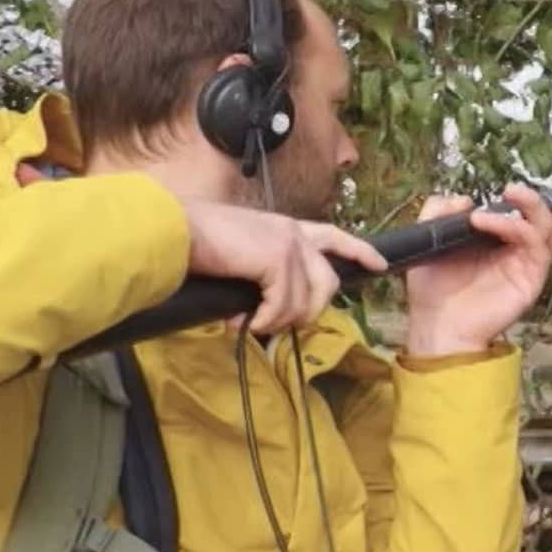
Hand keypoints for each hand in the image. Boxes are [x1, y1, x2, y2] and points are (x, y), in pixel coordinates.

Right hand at [180, 202, 384, 338]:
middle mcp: (293, 233)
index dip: (359, 251)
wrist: (172, 231)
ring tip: (254, 324)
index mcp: (284, 227)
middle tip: (276, 323)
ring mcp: (288, 246)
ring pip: (306, 301)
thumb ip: (259, 274)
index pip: (334, 236)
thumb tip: (258, 308)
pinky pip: (285, 306)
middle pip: (328, 282)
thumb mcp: (237, 256)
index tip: (379, 266)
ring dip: (280, 321)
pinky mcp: (277, 261)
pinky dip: (266, 321)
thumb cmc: (194, 243)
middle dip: (309, 311)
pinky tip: (247, 323)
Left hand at [404, 184, 551, 357]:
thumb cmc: (432, 290)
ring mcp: (525, 265)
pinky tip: (489, 221)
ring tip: (510, 194)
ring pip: (548, 228)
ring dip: (531, 207)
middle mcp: (515, 252)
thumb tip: (463, 199)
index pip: (522, 215)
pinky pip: (536, 247)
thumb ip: (438, 213)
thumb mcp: (428, 241)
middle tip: (511, 189)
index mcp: (496, 243)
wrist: (437, 326)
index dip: (521, 200)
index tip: (502, 189)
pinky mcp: (530, 279)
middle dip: (532, 198)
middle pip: (543, 218)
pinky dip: (517, 227)